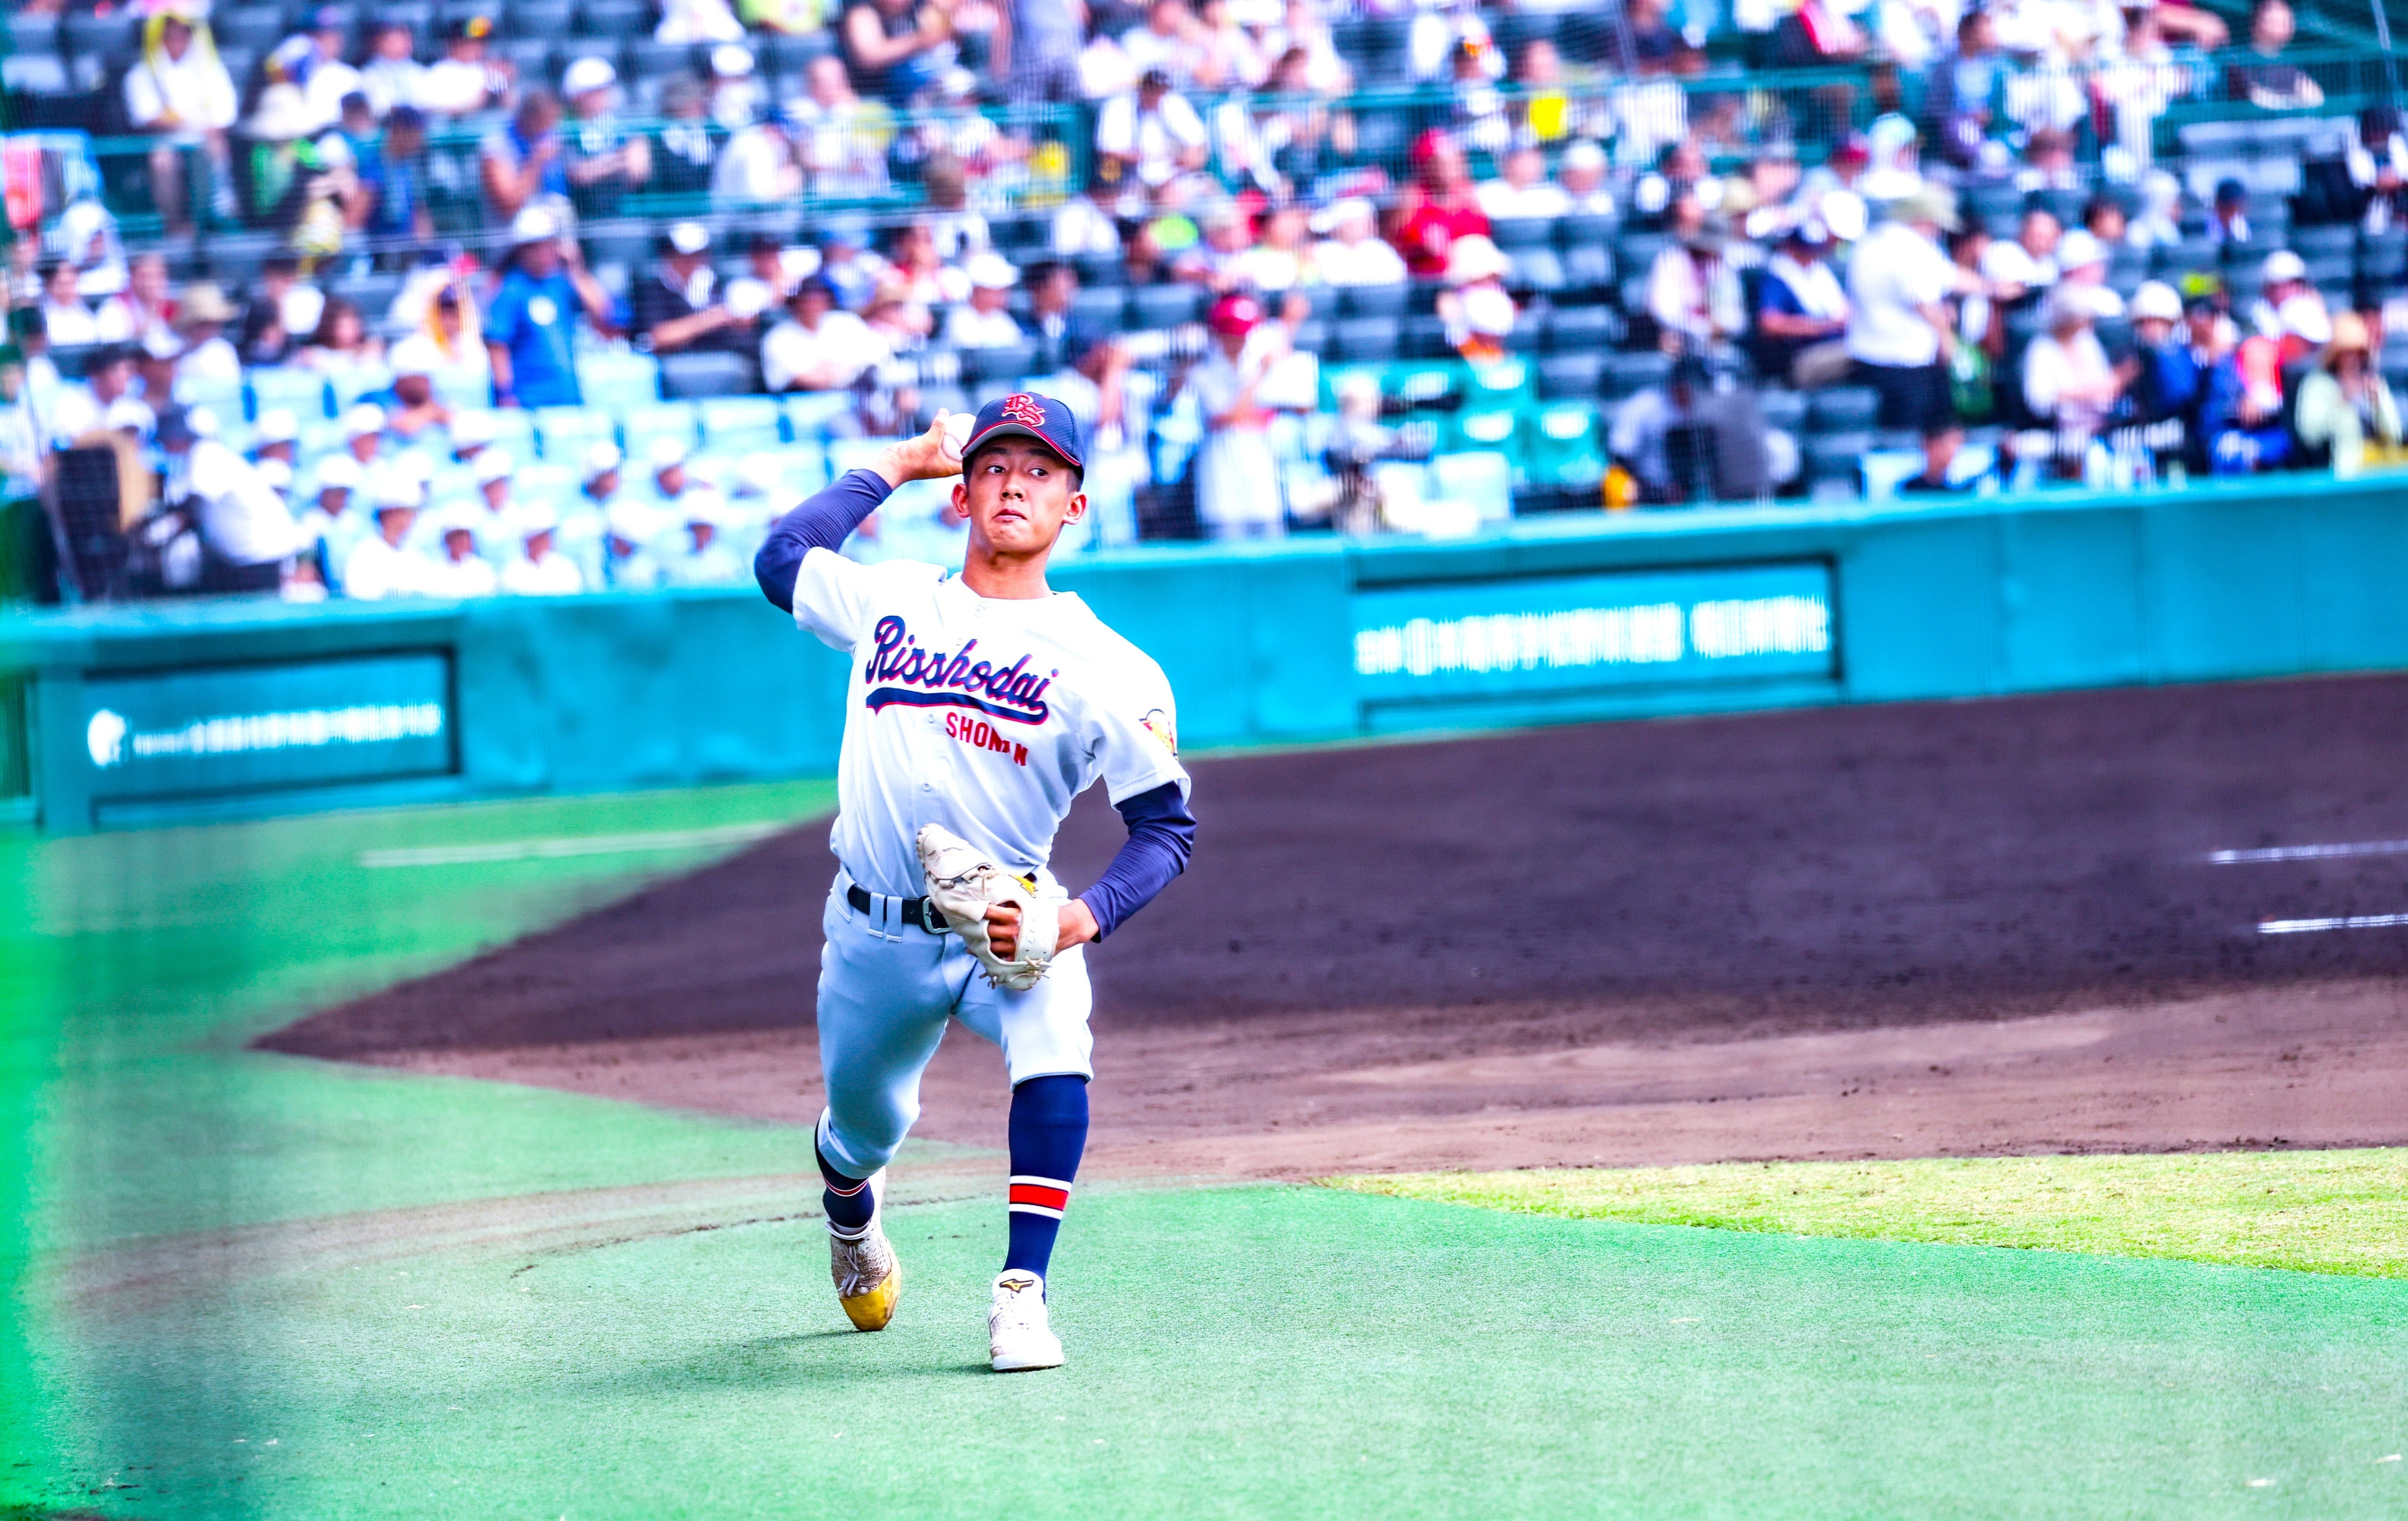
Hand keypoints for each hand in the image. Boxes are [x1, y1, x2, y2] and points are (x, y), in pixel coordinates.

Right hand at [874, 411, 967, 486]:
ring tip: (961, 421)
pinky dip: (941, 432)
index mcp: (949, 468)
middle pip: (960, 451)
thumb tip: (945, 411)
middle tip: (972, 426)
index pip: (968, 461)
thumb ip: (938, 427)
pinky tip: (944, 420)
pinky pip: (937, 440)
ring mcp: (935, 457)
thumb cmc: (912, 459)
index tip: (980, 438)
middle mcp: (944, 464)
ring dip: (953, 435)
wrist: (892, 464)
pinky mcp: (926, 450)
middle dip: (966, 440)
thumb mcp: (929, 441)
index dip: (975, 450)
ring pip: (948, 445)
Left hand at [980, 899, 1097, 959]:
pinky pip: (1001, 960)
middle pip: (986, 931)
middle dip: (975, 929)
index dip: (977, 911)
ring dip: (979, 945)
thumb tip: (994, 902)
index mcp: (1013, 917)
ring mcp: (1014, 947)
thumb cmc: (1047, 914)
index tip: (969, 910)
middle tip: (966, 927)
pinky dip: (991, 958)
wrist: (1065, 929)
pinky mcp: (1019, 957)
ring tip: (970, 944)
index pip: (989, 912)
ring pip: (990, 947)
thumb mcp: (1029, 904)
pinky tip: (984, 956)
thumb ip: (1011, 905)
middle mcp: (1011, 932)